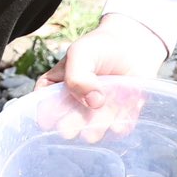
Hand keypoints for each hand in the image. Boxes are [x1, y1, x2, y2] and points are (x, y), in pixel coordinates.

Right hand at [40, 13, 170, 141]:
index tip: (57, 115)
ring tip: (104, 113)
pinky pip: (119, 130)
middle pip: (67, 126)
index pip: (44, 110)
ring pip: (93, 132)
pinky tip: (122, 114)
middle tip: (77, 120)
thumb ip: (78, 76)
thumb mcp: (80, 54)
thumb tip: (94, 102)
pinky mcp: (120, 118)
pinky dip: (120, 124)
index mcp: (56, 90)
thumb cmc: (99, 47)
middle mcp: (74, 107)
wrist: (132, 44)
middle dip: (72, 125)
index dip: (48, 116)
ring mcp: (97, 115)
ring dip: (97, 127)